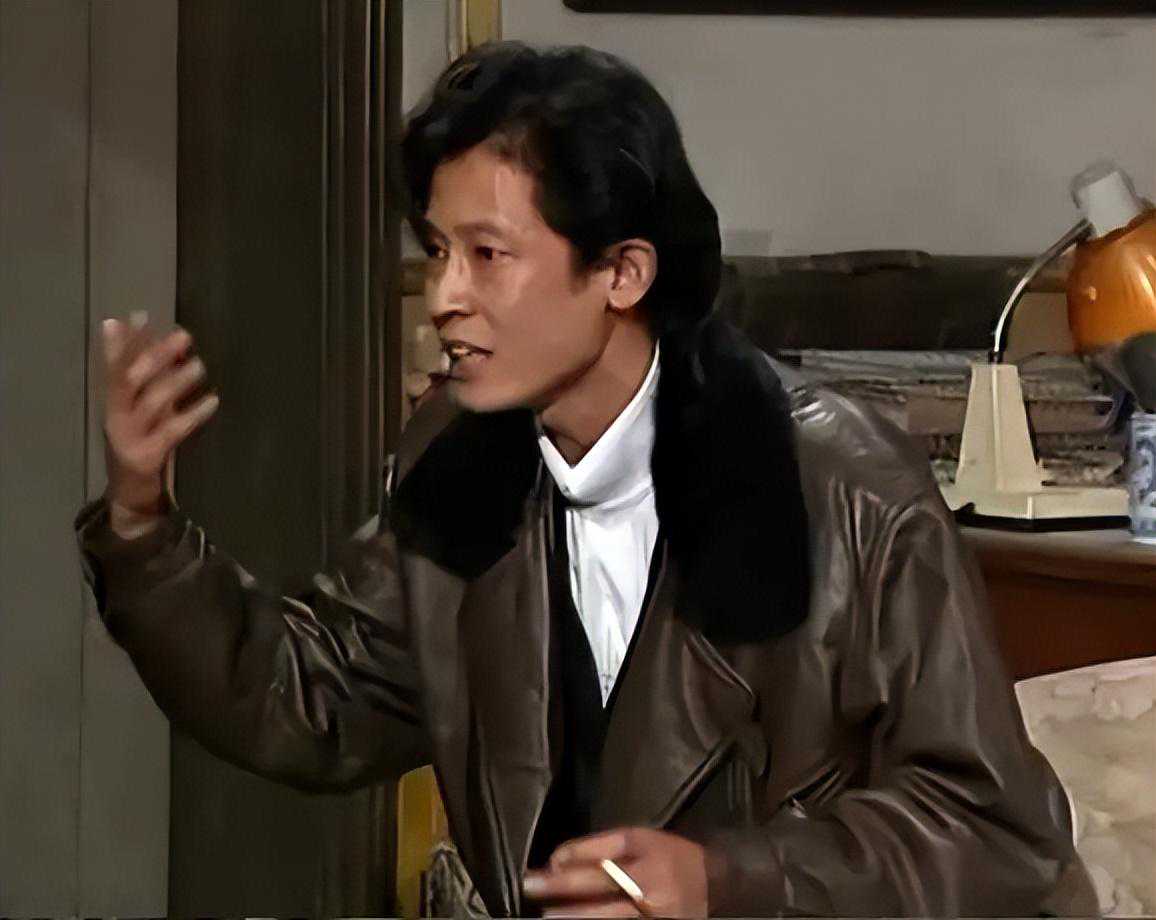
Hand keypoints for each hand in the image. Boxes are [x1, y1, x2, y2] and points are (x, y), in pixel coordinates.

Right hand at [102, 312, 218, 535]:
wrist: (130, 492)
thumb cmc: (141, 440)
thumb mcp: (140, 407)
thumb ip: (145, 374)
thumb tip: (146, 331)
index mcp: (113, 402)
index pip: (113, 366)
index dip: (123, 341)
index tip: (138, 315)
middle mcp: (116, 416)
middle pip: (130, 380)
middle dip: (154, 355)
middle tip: (183, 336)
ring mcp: (130, 437)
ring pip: (151, 403)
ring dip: (176, 381)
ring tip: (199, 365)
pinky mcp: (148, 456)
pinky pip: (173, 431)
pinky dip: (193, 414)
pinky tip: (213, 401)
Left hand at [522, 828, 707, 917]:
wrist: (718, 885)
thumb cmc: (670, 857)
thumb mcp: (641, 840)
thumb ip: (601, 847)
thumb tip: (558, 859)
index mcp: (647, 855)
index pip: (602, 859)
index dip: (569, 864)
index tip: (541, 870)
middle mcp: (651, 886)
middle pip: (601, 889)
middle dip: (563, 891)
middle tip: (531, 892)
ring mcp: (654, 915)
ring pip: (609, 917)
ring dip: (575, 917)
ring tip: (547, 917)